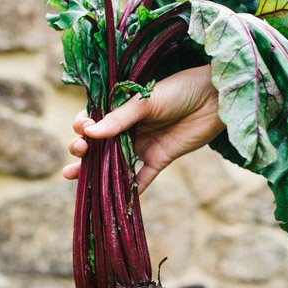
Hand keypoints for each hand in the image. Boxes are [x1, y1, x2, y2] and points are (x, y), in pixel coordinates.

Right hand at [62, 65, 223, 192]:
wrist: (215, 98)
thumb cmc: (180, 90)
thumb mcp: (146, 100)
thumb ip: (120, 118)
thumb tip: (89, 132)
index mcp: (123, 108)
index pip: (95, 120)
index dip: (83, 126)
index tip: (81, 128)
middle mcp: (130, 128)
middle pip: (100, 144)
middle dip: (83, 148)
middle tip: (78, 150)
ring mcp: (144, 144)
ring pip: (114, 163)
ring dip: (94, 171)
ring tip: (71, 175)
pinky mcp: (160, 158)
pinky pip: (142, 178)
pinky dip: (129, 189)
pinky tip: (112, 197)